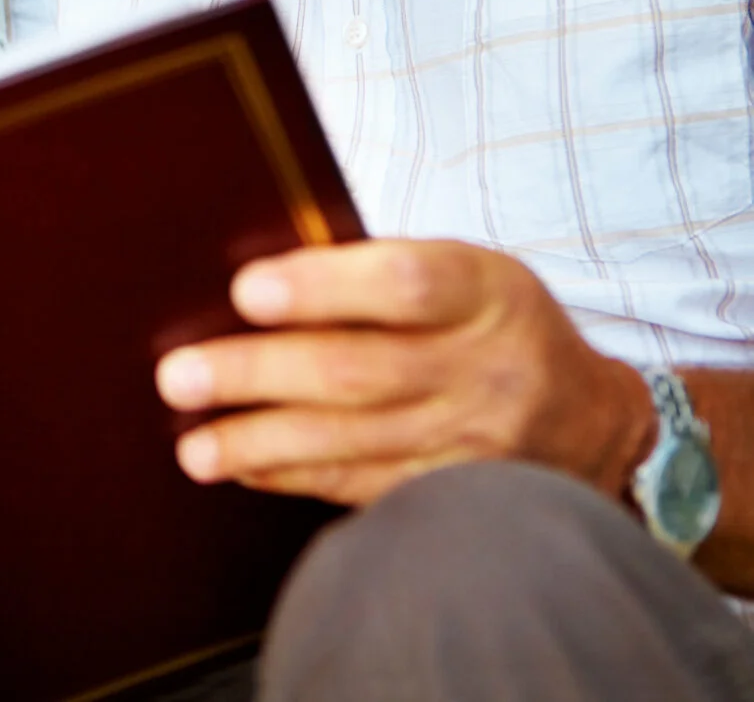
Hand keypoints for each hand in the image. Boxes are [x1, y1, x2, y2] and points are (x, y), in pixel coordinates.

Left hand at [153, 239, 657, 506]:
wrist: (587, 417)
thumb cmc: (486, 321)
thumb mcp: (463, 272)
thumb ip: (376, 271)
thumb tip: (251, 284)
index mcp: (485, 291)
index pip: (406, 283)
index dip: (323, 287)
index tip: (245, 291)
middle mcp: (486, 368)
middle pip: (361, 371)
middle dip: (257, 374)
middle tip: (178, 376)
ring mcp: (476, 440)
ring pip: (354, 442)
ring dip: (260, 443)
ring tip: (194, 445)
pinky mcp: (457, 494)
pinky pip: (364, 487)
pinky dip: (294, 478)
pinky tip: (243, 468)